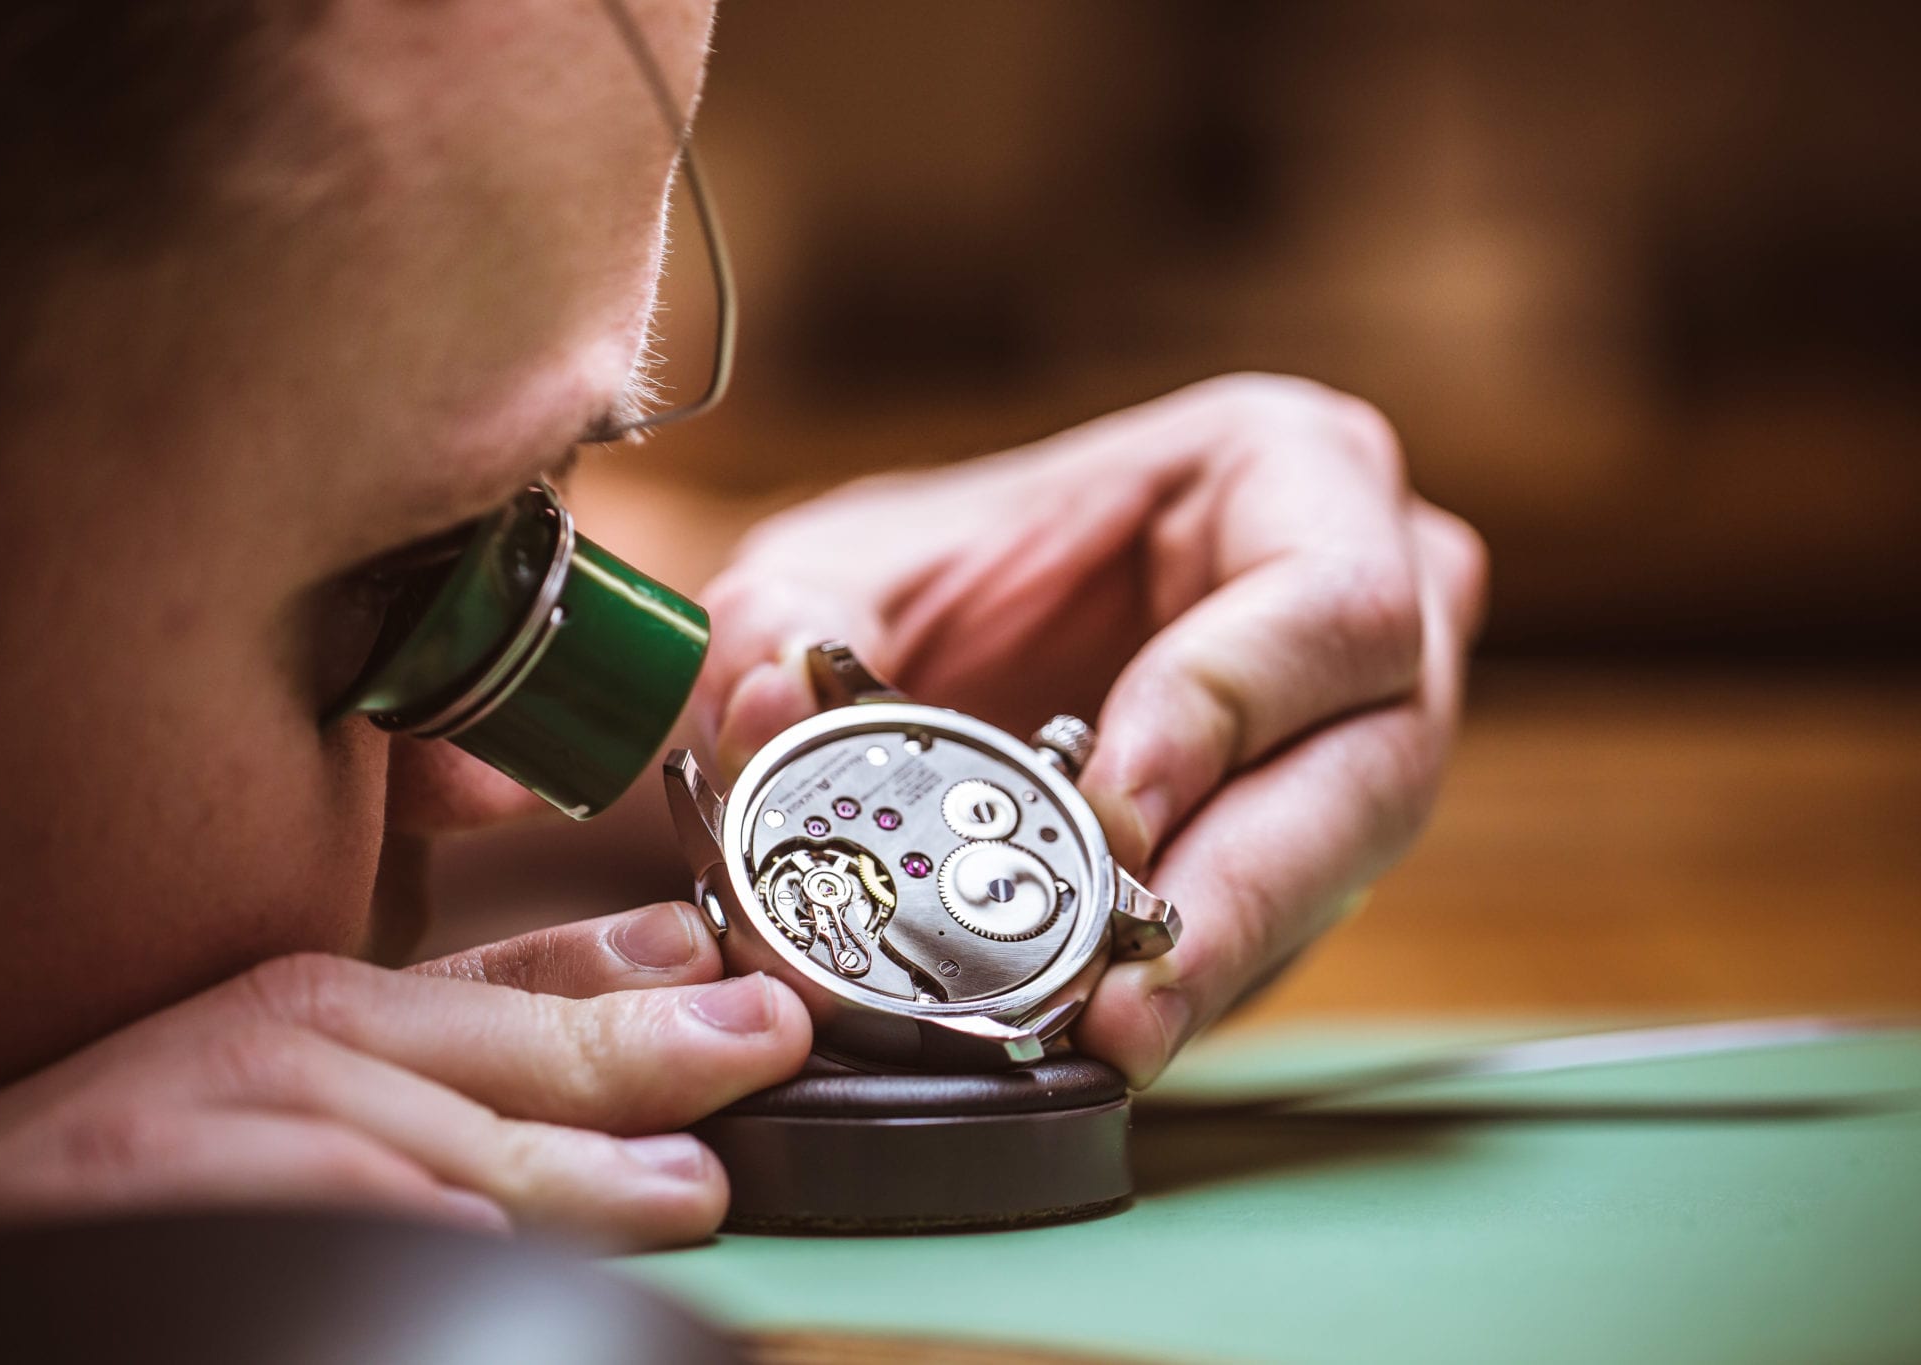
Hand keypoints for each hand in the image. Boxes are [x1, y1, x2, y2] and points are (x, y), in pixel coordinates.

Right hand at [0, 903, 809, 1250]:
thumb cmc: (164, 1136)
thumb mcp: (333, 1047)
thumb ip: (502, 1009)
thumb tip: (678, 957)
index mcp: (334, 1005)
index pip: (519, 1002)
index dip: (653, 1012)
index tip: (768, 1019)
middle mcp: (287, 1059)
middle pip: (492, 1084)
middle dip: (628, 1091)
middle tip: (731, 1128)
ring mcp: (230, 1152)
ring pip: (421, 1179)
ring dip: (549, 1196)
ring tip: (671, 1201)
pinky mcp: (170, 1222)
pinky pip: (329, 1241)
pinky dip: (414, 1257)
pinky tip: (488, 1271)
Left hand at [698, 375, 1486, 1086]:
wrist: (964, 638)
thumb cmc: (946, 572)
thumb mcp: (851, 567)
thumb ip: (790, 620)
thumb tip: (758, 695)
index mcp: (1292, 474)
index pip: (1327, 607)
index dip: (1221, 717)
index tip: (1108, 819)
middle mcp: (1373, 608)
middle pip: (1370, 768)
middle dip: (1238, 893)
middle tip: (1119, 995)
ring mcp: (1368, 737)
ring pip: (1343, 870)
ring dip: (1222, 963)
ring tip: (1107, 1036)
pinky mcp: (1325, 853)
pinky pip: (1293, 932)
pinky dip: (1197, 986)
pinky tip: (1109, 1032)